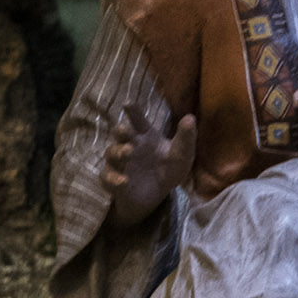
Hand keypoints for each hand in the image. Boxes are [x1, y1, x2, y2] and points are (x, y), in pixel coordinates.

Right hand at [100, 112, 194, 226]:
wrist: (159, 194)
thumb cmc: (169, 169)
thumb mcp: (182, 155)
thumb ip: (185, 138)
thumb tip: (190, 117)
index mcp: (145, 136)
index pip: (138, 121)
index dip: (133, 111)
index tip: (128, 103)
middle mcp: (130, 146)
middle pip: (120, 134)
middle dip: (121, 131)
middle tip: (125, 130)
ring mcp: (120, 163)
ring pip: (111, 153)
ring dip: (118, 153)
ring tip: (127, 154)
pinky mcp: (114, 180)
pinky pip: (107, 177)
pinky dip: (113, 179)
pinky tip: (124, 181)